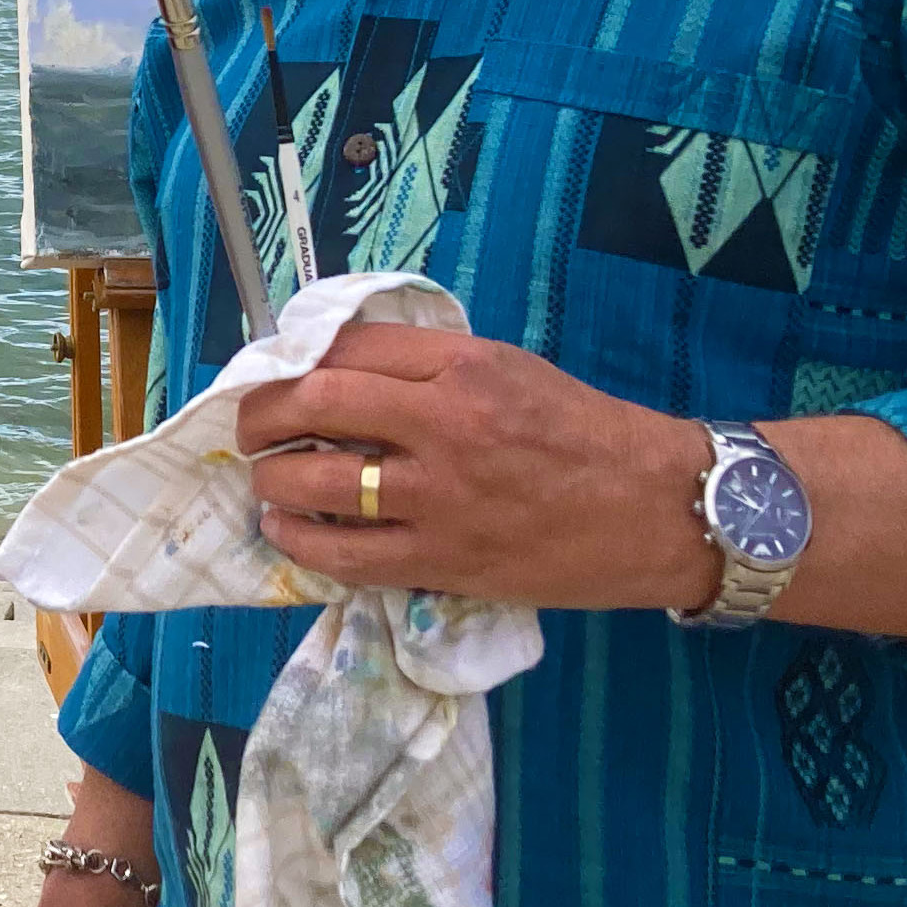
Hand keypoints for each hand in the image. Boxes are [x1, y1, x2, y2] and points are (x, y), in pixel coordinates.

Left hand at [234, 323, 720, 610]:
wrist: (656, 508)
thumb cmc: (587, 433)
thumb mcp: (512, 368)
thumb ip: (432, 366)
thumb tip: (346, 367)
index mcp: (465, 366)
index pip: (349, 345)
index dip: (295, 356)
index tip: (277, 370)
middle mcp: (445, 423)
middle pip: (316, 401)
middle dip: (263, 411)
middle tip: (250, 423)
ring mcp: (441, 497)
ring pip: (317, 479)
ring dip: (272, 477)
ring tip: (265, 477)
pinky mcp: (444, 560)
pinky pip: (344, 554)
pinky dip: (300, 540)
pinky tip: (287, 529)